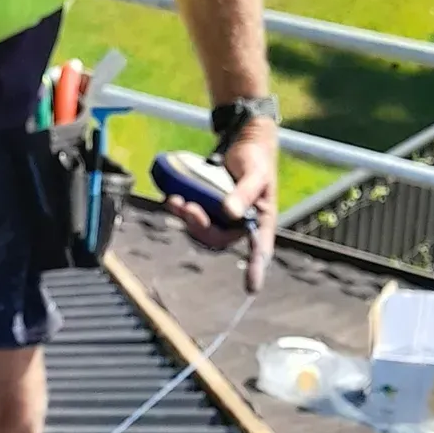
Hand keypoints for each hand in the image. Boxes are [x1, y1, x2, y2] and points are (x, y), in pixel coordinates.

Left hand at [168, 121, 277, 292]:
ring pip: (201, 230)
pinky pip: (193, 218)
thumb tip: (231, 212)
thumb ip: (244, 192)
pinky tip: (172, 199)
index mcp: (261, 221)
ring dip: (186, 219)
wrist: (246, 145)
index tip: (252, 288)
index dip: (255, 268)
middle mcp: (241, 225)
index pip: (260, 249)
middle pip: (218, 239)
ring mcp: (224, 218)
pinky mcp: (209, 209)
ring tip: (175, 200)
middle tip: (187, 207)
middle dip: (199, 227)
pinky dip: (181, 210)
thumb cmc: (257, 160)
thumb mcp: (255, 173)